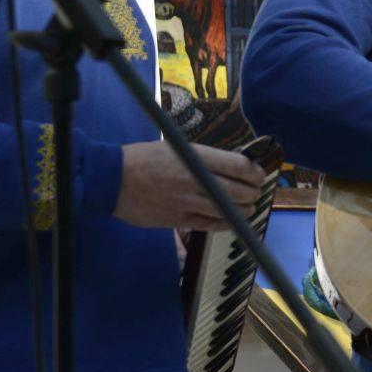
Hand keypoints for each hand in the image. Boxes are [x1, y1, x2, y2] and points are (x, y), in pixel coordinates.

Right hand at [113, 141, 264, 230]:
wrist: (112, 179)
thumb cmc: (143, 158)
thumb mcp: (176, 147)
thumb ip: (202, 158)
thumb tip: (228, 166)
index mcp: (194, 157)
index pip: (237, 166)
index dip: (254, 172)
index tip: (259, 174)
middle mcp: (194, 180)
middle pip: (237, 190)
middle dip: (253, 192)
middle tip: (257, 191)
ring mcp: (186, 202)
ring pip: (227, 210)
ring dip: (244, 209)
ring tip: (249, 207)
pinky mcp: (177, 220)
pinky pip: (209, 224)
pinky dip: (225, 223)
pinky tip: (232, 221)